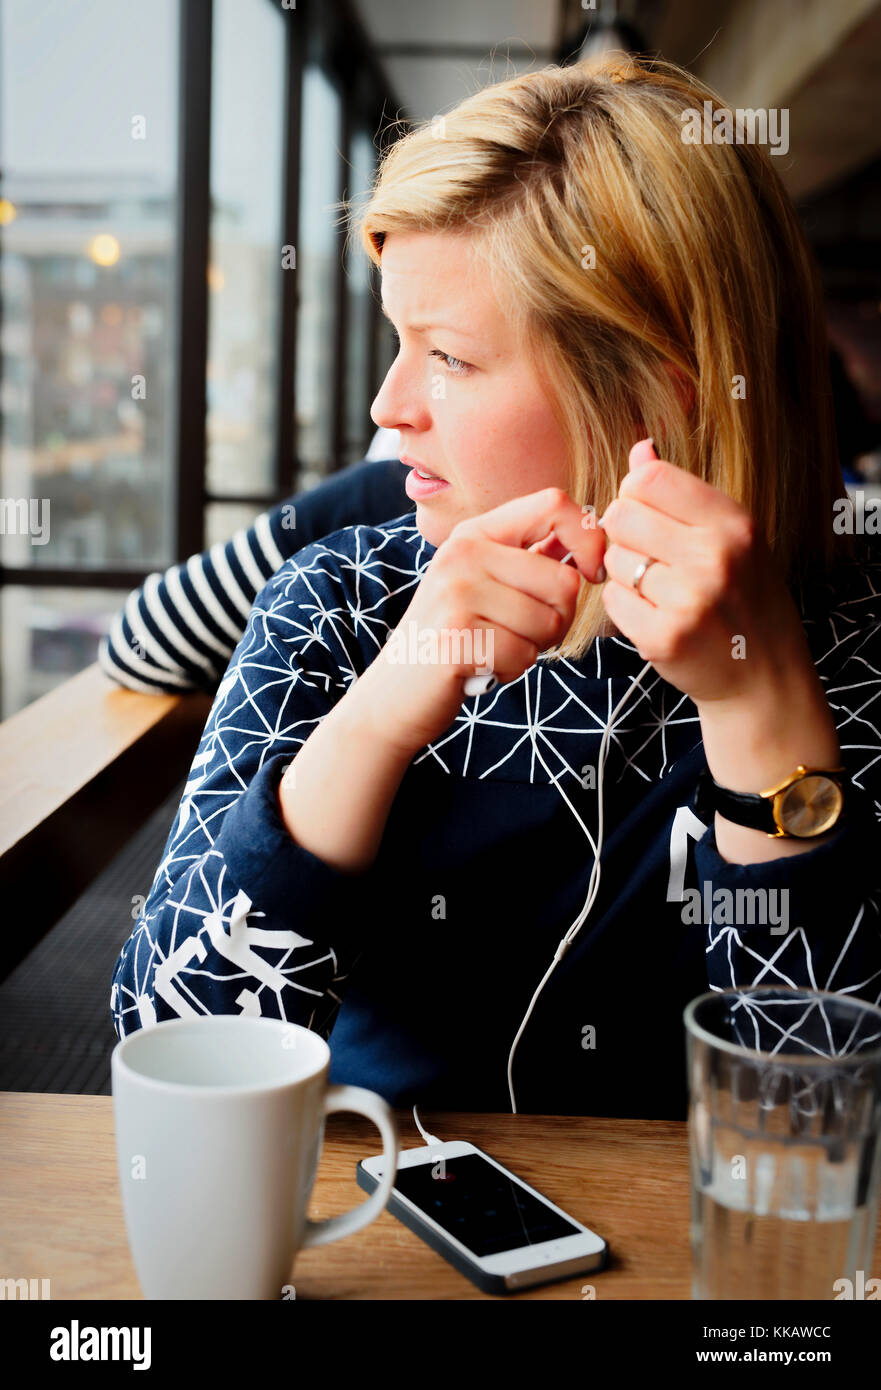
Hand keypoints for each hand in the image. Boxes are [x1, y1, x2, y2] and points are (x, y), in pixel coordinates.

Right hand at [358, 487, 606, 756]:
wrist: (394, 692)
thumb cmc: (453, 637)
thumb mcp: (483, 583)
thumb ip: (531, 557)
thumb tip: (594, 537)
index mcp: (474, 533)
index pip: (554, 505)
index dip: (589, 539)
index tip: (590, 574)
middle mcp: (463, 555)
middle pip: (564, 581)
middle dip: (558, 619)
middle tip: (516, 632)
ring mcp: (456, 596)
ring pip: (549, 623)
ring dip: (532, 648)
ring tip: (492, 647)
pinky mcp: (457, 639)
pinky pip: (524, 656)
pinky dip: (511, 669)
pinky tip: (480, 666)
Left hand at [598, 439, 820, 707]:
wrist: (762, 676)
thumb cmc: (743, 597)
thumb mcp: (730, 537)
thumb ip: (681, 492)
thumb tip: (640, 449)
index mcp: (733, 524)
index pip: (649, 479)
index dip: (636, 495)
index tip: (650, 517)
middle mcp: (714, 557)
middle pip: (621, 516)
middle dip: (626, 534)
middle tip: (653, 558)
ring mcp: (688, 600)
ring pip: (613, 559)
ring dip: (625, 572)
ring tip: (662, 590)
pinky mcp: (662, 637)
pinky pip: (611, 599)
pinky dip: (624, 605)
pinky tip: (654, 614)